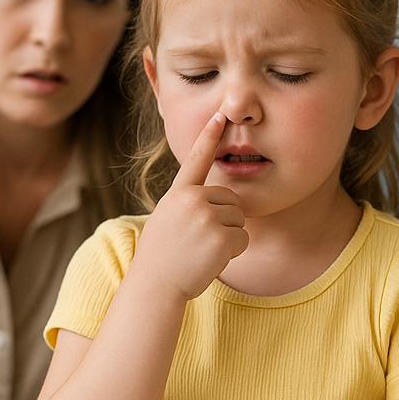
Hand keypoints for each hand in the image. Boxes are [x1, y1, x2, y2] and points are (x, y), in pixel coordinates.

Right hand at [136, 112, 247, 299]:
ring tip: (202, 251)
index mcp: (178, 193)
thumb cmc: (162, 256)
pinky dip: (233, 253)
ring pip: (239, 220)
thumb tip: (217, 200)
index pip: (196, 159)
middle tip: (200, 241)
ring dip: (228, 238)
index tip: (221, 114)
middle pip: (231, 200)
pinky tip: (211, 260)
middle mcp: (193, 200)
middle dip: (224, 221)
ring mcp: (207, 217)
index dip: (209, 136)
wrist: (155, 285)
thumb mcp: (168, 220)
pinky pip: (243, 239)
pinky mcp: (221, 237)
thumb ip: (188, 204)